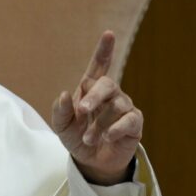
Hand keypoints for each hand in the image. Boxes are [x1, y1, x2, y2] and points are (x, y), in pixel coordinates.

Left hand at [51, 31, 141, 184]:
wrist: (92, 162)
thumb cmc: (77, 138)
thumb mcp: (62, 127)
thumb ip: (61, 111)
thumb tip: (65, 94)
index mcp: (90, 90)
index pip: (99, 65)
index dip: (104, 50)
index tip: (109, 34)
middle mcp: (110, 95)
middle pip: (107, 84)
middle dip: (94, 97)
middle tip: (82, 111)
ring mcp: (124, 107)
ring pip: (115, 106)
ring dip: (99, 124)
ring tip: (89, 139)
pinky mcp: (134, 123)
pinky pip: (129, 119)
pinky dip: (115, 128)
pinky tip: (107, 136)